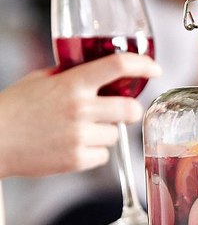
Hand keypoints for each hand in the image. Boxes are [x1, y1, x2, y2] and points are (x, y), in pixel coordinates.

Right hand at [0, 53, 160, 177]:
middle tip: (122, 110)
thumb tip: (98, 71)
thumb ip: (70, 75)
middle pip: (131, 109)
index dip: (142, 65)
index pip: (117, 66)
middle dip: (131, 110)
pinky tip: (72, 146)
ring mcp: (81, 136)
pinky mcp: (79, 159)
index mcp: (71, 84)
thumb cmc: (15, 109)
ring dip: (105, 133)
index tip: (155, 69)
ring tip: (78, 131)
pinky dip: (93, 152)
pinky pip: (104, 155)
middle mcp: (80, 109)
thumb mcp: (40, 80)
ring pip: (117, 135)